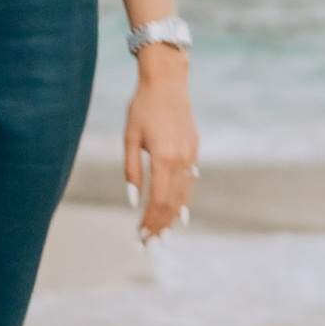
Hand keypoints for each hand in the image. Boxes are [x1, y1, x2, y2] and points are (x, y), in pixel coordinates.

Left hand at [125, 53, 198, 242]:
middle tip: (151, 245)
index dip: (150, 221)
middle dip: (161, 225)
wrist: (167, 81)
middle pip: (172, 202)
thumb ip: (132, 170)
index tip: (141, 237)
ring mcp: (191, 155)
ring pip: (184, 194)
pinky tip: (180, 213)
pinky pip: (190, 181)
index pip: (157, 200)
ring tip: (164, 235)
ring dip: (173, 217)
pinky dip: (184, 199)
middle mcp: (182, 160)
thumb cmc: (142, 106)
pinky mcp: (194, 149)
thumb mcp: (130, 137)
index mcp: (164, 158)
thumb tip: (133, 199)